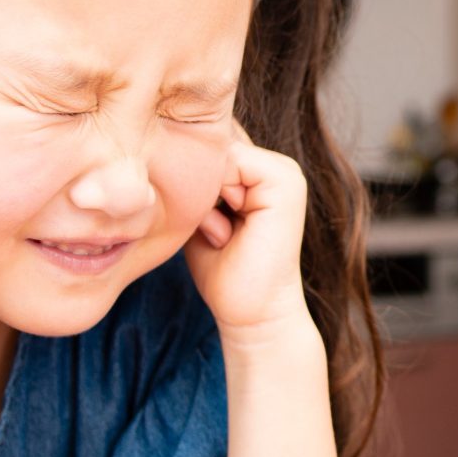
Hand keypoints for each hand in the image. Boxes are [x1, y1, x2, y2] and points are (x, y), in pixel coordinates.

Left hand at [184, 138, 314, 340]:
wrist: (251, 315)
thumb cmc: (221, 271)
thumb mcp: (200, 215)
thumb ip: (195, 179)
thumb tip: (171, 141)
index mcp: (255, 170)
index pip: (206, 145)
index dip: (187, 177)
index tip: (201, 224)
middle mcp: (273, 165)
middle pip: (208, 146)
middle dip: (195, 187)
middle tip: (213, 234)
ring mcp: (284, 170)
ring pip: (216, 153)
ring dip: (204, 196)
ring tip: (220, 235)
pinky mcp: (286, 181)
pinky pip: (230, 161)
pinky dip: (216, 200)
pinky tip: (228, 232)